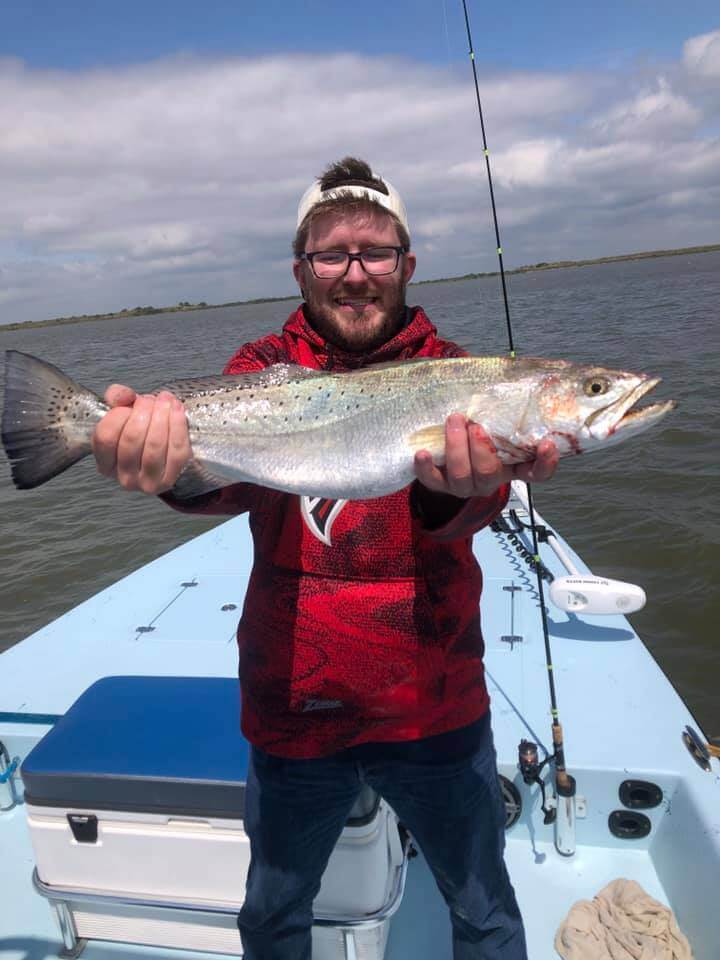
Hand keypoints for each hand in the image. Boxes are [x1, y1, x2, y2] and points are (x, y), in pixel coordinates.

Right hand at [92, 385, 191, 493]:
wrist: (167, 451)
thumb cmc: (141, 430)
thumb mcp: (123, 411)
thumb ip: (117, 397)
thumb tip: (124, 396)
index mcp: (105, 463)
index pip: (105, 437)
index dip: (119, 414)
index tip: (130, 401)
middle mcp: (124, 478)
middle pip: (132, 438)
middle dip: (144, 412)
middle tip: (151, 399)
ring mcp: (147, 482)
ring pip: (155, 445)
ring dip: (162, 417)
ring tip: (165, 402)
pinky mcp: (170, 480)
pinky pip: (177, 451)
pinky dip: (178, 426)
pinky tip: (177, 411)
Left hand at [414, 413, 557, 497]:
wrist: (446, 447)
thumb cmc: (478, 424)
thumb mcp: (496, 416)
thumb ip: (506, 402)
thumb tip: (516, 367)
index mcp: (512, 464)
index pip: (537, 472)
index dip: (545, 462)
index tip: (547, 443)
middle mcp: (491, 479)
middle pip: (490, 473)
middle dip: (481, 449)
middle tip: (476, 425)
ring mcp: (465, 485)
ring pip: (462, 476)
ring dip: (456, 448)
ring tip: (454, 420)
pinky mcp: (440, 485)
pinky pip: (432, 481)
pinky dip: (426, 468)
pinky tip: (422, 453)